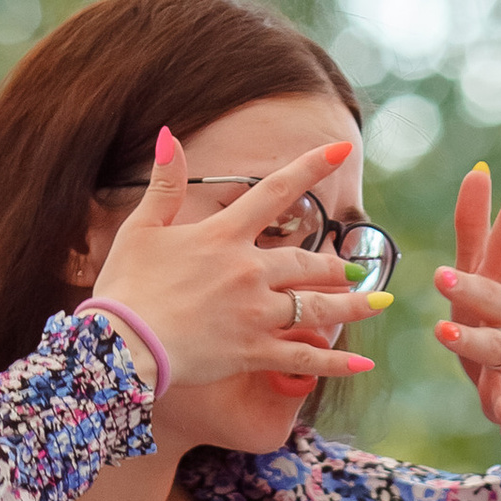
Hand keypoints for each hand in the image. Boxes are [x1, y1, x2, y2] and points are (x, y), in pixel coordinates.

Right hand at [90, 130, 376, 394]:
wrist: (121, 346)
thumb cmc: (126, 288)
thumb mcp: (141, 228)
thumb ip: (164, 184)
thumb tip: (169, 135)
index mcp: (224, 236)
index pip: (276, 191)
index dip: (310, 166)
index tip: (340, 150)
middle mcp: (248, 271)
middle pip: (306, 262)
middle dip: (336, 265)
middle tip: (356, 269)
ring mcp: (255, 314)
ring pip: (317, 307)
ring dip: (353, 306)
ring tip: (380, 302)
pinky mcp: (253, 352)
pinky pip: (304, 358)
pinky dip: (335, 362)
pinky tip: (363, 366)